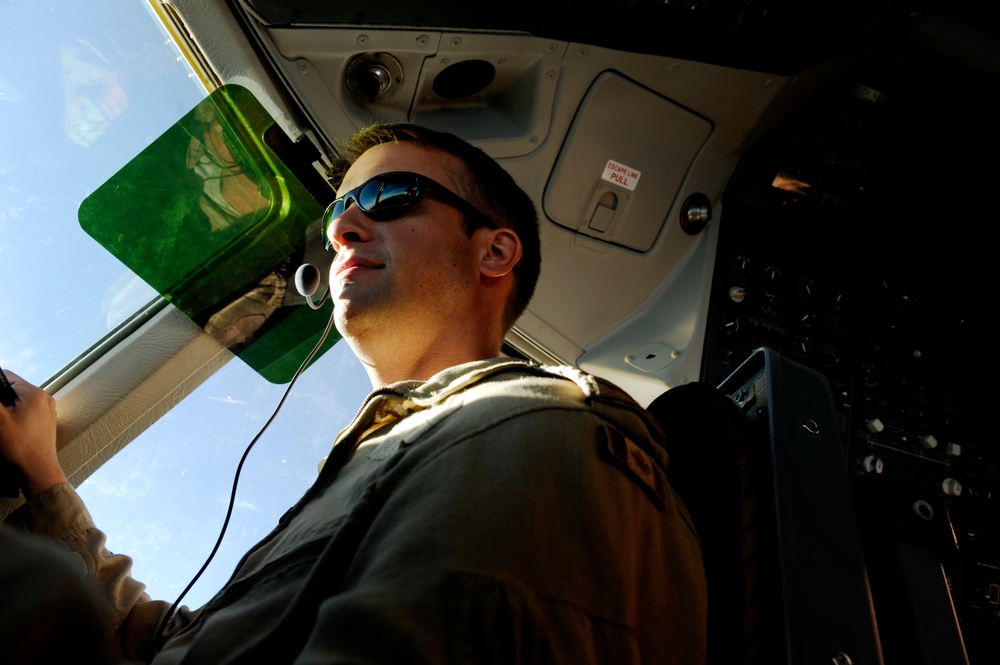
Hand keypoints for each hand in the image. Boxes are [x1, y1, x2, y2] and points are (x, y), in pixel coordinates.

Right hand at [0, 371, 66, 496]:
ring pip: (17, 403)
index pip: (6, 376)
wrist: (38, 472)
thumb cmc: (19, 447)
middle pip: (11, 390)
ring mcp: (46, 412)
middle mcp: (44, 399)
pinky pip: (24, 414)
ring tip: (2, 427)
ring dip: (4, 411)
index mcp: (35, 393)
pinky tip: (7, 432)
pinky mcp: (44, 424)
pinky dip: (13, 419)